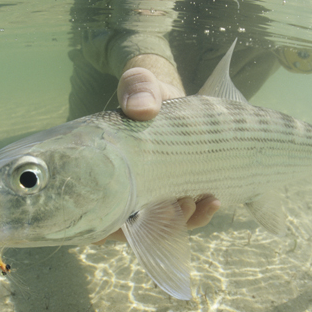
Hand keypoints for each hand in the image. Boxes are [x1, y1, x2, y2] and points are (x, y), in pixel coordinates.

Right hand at [92, 55, 219, 244]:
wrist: (167, 94)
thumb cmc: (144, 93)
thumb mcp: (138, 84)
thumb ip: (137, 89)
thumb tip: (142, 109)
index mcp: (107, 171)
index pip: (98, 213)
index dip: (109, 227)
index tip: (133, 218)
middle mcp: (126, 188)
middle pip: (132, 227)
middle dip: (157, 225)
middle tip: (181, 203)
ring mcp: (151, 193)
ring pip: (161, 225)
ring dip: (183, 221)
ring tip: (203, 200)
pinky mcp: (174, 190)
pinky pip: (183, 214)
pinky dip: (199, 212)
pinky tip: (214, 199)